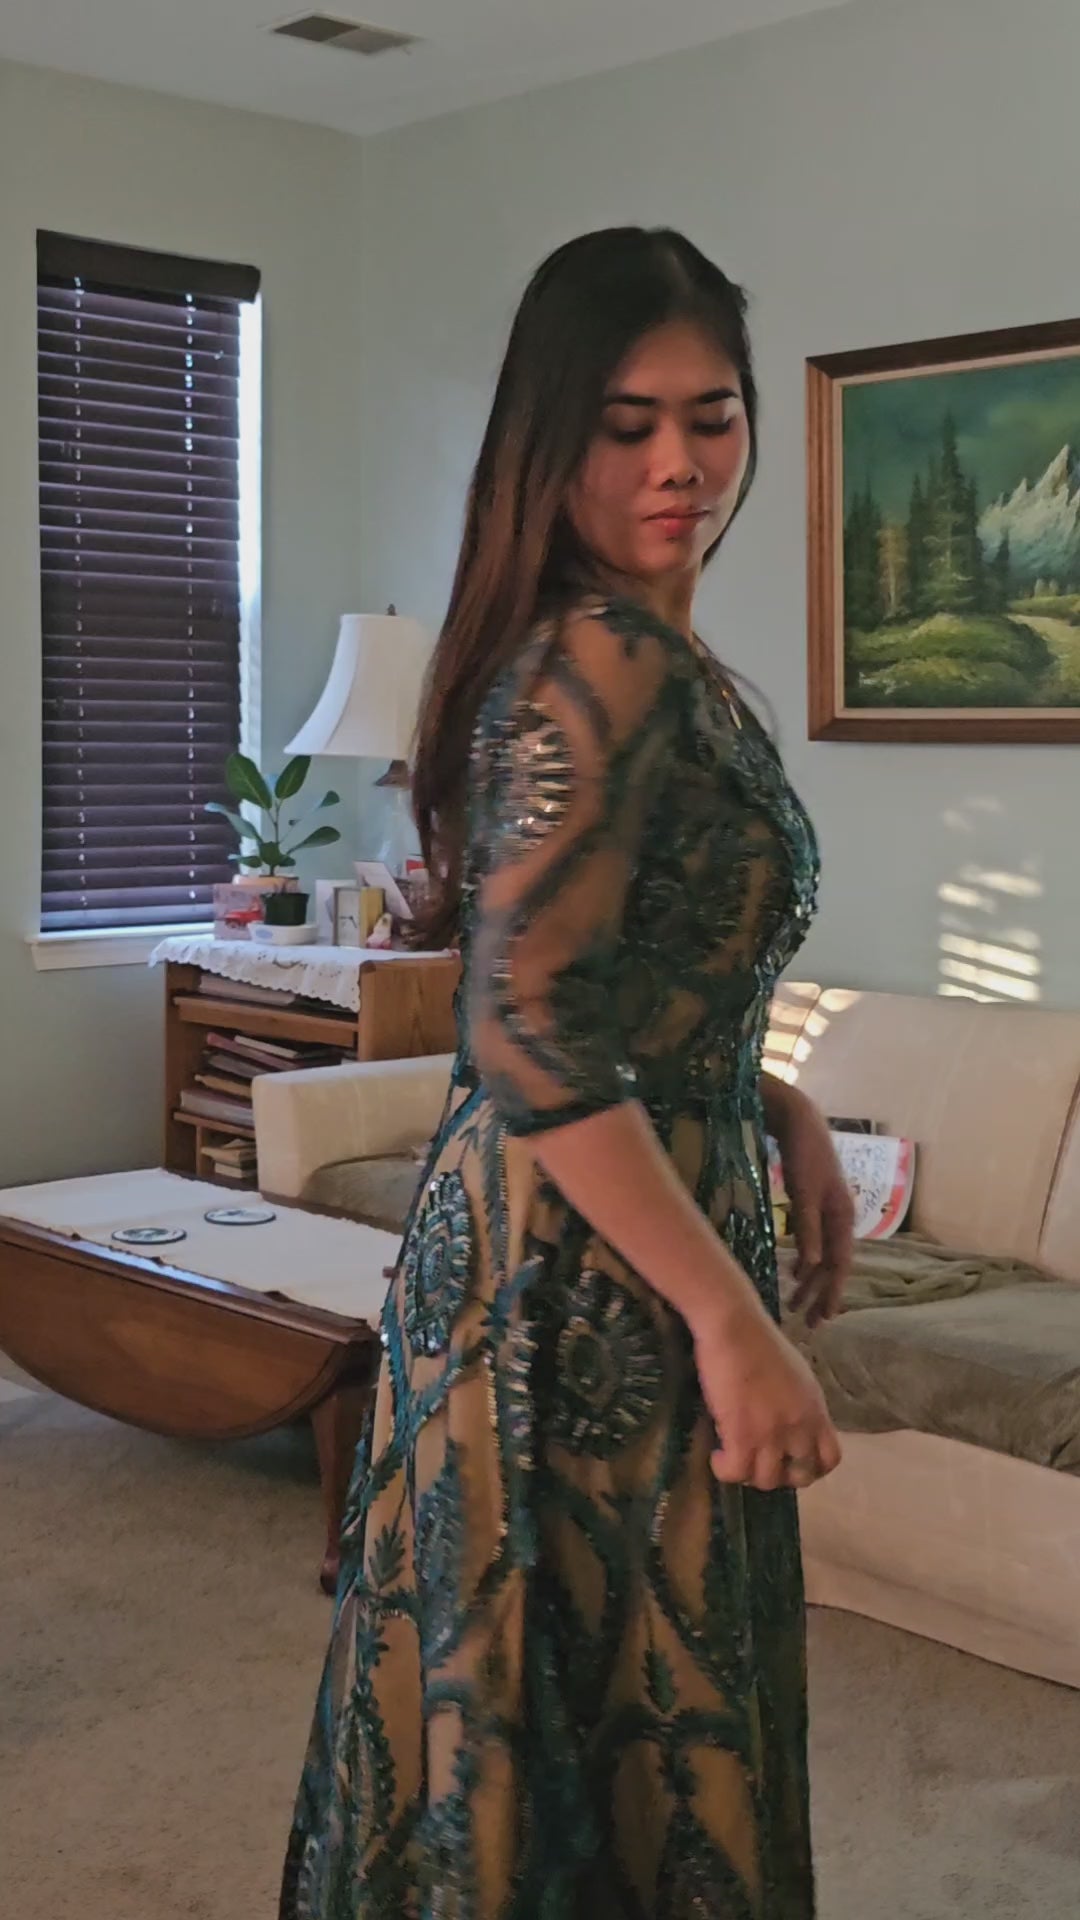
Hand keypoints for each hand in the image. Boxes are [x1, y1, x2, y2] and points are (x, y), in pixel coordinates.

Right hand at [693, 1296, 841, 1491]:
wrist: (734, 1326)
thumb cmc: (758, 1340)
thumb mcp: (796, 1375)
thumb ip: (798, 1404)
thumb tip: (787, 1423)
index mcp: (815, 1410)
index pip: (830, 1458)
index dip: (812, 1468)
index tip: (790, 1463)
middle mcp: (800, 1427)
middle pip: (800, 1476)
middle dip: (779, 1475)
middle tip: (758, 1462)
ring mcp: (772, 1434)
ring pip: (766, 1480)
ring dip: (748, 1473)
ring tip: (732, 1457)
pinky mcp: (742, 1435)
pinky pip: (736, 1471)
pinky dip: (725, 1469)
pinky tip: (717, 1455)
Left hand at [773, 1090, 853, 1329]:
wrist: (797, 1118)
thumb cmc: (802, 1152)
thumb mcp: (804, 1190)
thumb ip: (807, 1227)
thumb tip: (810, 1267)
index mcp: (842, 1215)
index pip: (840, 1263)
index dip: (832, 1292)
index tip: (824, 1318)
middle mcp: (839, 1216)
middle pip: (833, 1264)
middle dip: (822, 1294)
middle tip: (809, 1323)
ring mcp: (828, 1210)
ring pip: (823, 1255)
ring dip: (812, 1280)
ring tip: (797, 1305)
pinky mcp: (814, 1204)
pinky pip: (814, 1242)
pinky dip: (806, 1260)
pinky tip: (795, 1272)